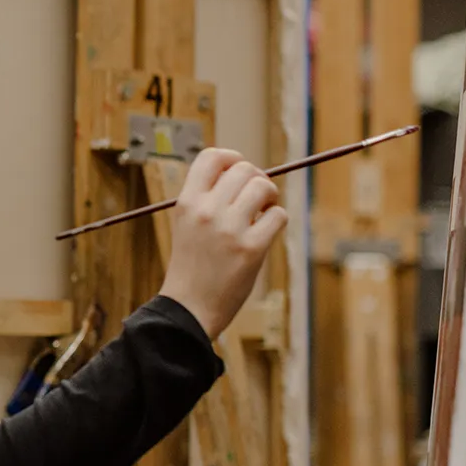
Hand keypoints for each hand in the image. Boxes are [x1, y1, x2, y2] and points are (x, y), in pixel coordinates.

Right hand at [158, 147, 287, 338]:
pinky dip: (277, 221)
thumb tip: (247, 174)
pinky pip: (278, 216)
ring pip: (264, 187)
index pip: (211, 157)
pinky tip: (266, 233)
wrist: (188, 308)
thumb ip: (208, 199)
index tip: (239, 169)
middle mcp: (207, 211)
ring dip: (270, 197)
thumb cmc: (192, 266)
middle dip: (257, 179)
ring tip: (263, 212)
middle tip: (258, 198)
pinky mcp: (251, 248)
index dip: (232, 158)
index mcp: (187, 202)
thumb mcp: (187, 225)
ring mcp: (230, 229)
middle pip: (244, 169)